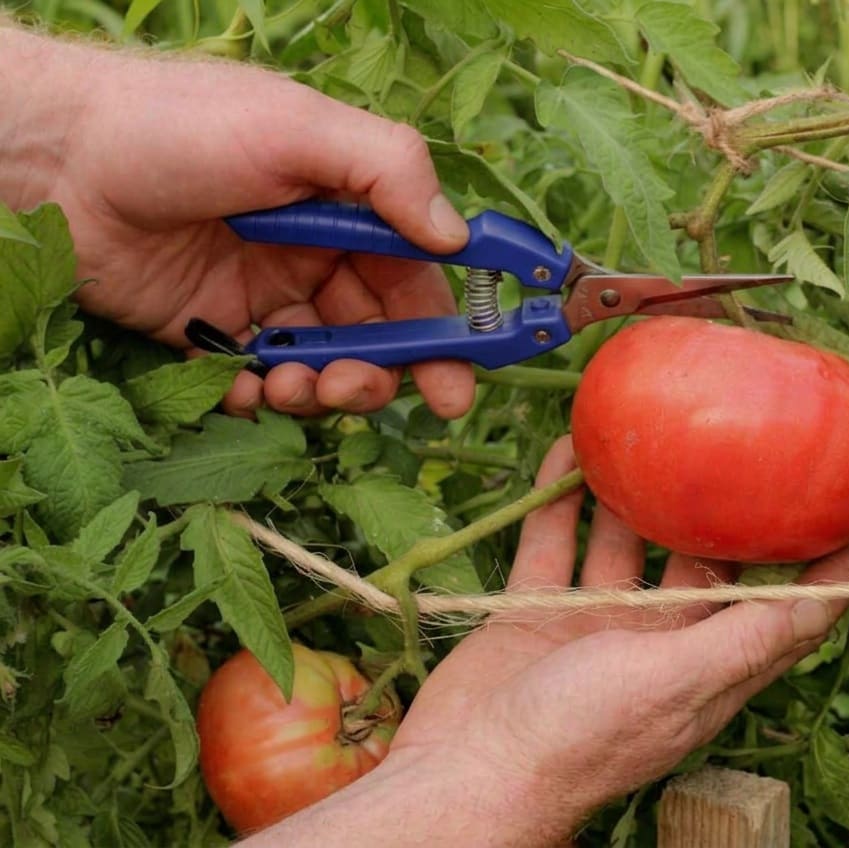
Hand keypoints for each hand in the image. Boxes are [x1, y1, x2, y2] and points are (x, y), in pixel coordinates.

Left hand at [2, 29, 475, 418]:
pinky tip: (243, 388)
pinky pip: (258, 381)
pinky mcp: (211, 332)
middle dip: (382, 373)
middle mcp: (313, 254)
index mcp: (346, 206)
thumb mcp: (297, 128)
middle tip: (359, 392)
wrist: (57, 160)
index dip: (445, 330)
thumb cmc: (180, 127)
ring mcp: (263, 296)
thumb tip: (455, 238)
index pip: (416, 278)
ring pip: (324, 365)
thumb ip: (387, 171)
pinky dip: (261, 398)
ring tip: (291, 388)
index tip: (459, 382)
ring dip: (323, 390)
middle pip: (378, 333)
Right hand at [383, 436, 848, 845]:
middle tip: (745, 441)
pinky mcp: (541, 612)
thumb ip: (741, 639)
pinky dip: (561, 500)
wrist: (466, 771)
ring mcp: (599, 626)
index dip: (833, 565)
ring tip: (647, 434)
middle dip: (729, 510)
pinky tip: (566, 453)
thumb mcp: (671, 683)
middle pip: (710, 565)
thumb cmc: (577, 738)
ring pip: (628, 544)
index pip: (792, 612)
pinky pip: (557, 542)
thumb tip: (821, 599)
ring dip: (635, 495)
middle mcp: (662, 644)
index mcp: (710, 668)